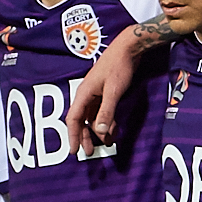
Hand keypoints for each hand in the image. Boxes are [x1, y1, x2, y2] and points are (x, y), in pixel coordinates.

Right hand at [71, 24, 152, 145]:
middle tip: (90, 152)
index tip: (75, 151)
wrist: (128, 49)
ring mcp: (95, 94)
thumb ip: (107, 112)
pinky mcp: (104, 92)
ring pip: (92, 117)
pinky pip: (101, 112)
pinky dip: (107, 122)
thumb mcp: (113, 91)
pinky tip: (114, 130)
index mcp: (83, 94)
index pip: (74, 119)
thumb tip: (100, 132)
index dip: (73, 136)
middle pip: (81, 121)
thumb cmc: (119, 67)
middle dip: (85, 137)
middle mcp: (86, 95)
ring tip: (108, 142)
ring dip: (99, 130)